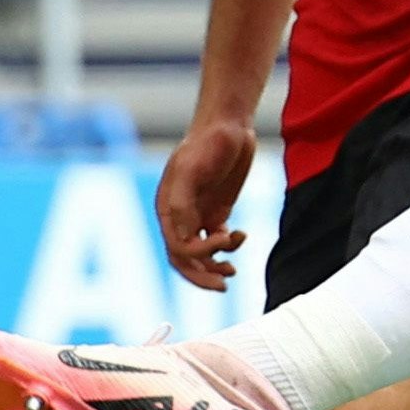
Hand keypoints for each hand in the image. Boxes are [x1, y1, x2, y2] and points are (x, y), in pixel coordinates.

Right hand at [156, 117, 259, 289]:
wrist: (229, 124)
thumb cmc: (208, 142)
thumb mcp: (192, 169)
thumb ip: (183, 203)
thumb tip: (182, 237)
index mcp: (167, 209)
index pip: (176, 247)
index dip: (198, 256)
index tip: (223, 244)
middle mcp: (179, 216)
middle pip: (185, 259)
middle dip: (202, 274)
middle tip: (224, 286)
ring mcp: (197, 215)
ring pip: (200, 255)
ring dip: (214, 266)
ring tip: (233, 271)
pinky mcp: (215, 212)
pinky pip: (217, 241)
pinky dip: (229, 247)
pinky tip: (242, 236)